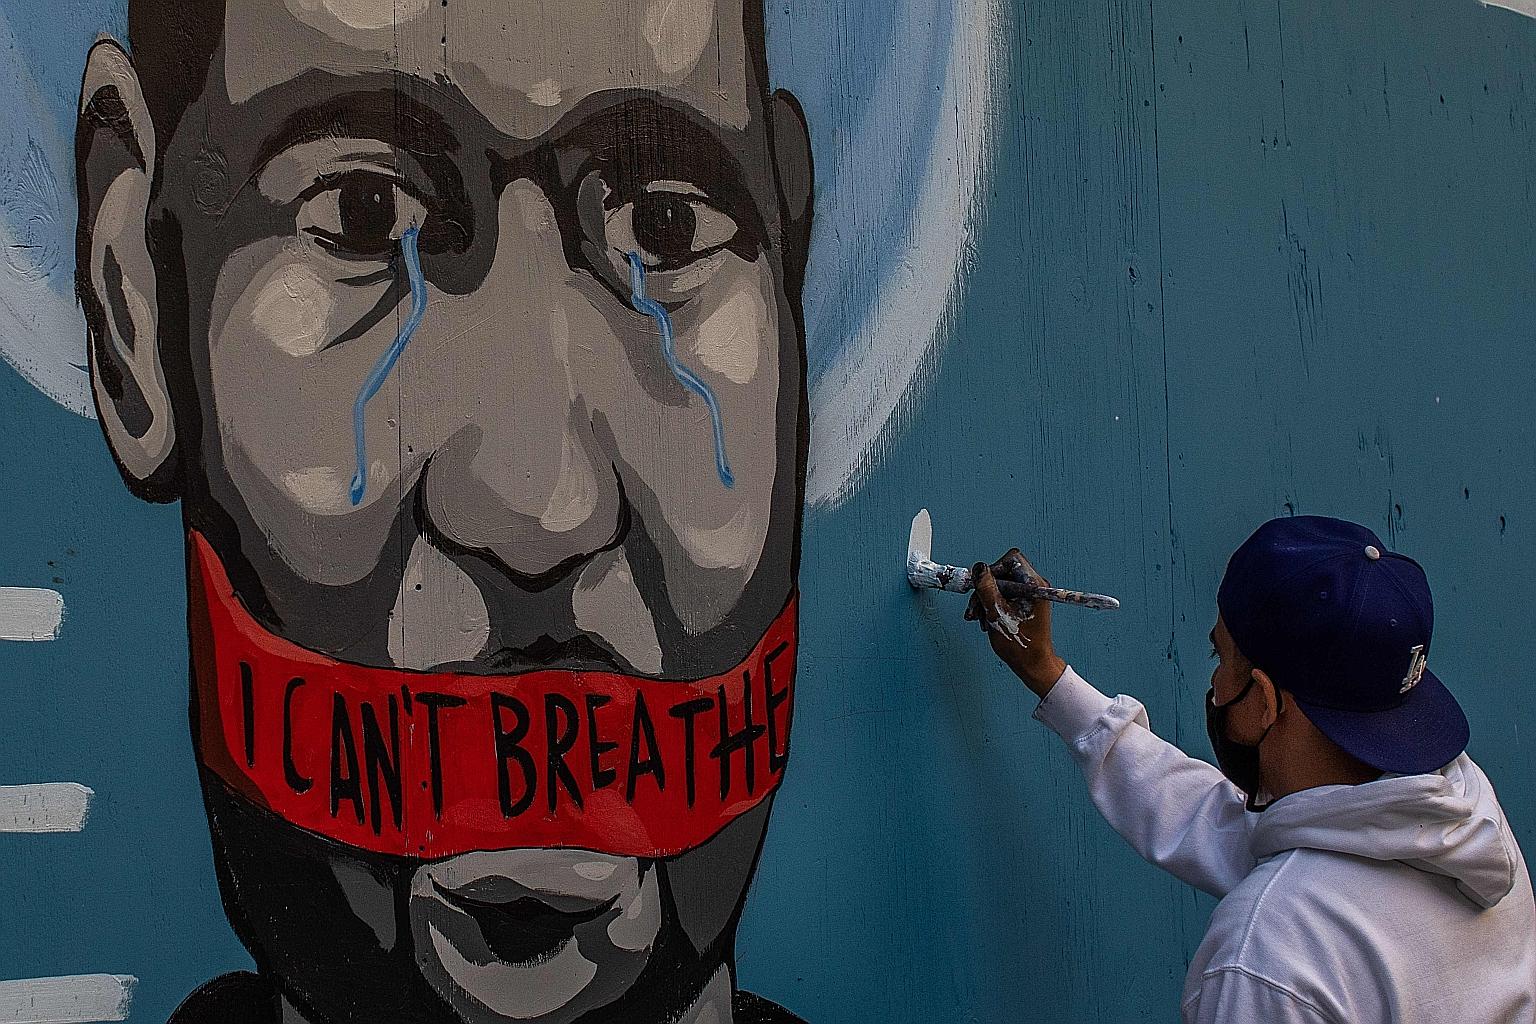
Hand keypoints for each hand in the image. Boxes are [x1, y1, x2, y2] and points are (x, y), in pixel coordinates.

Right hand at [964, 549, 1066, 697]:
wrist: (1033, 665)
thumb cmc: (1022, 645)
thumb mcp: (997, 615)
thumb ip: (987, 589)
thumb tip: (978, 568)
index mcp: (1034, 586)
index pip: (1011, 560)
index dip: (993, 570)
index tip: (982, 585)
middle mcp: (1034, 587)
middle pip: (1003, 574)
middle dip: (985, 591)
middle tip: (975, 608)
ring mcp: (1030, 595)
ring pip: (1000, 586)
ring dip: (986, 600)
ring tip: (980, 619)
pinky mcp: (1025, 603)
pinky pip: (1004, 596)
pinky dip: (992, 606)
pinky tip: (987, 620)